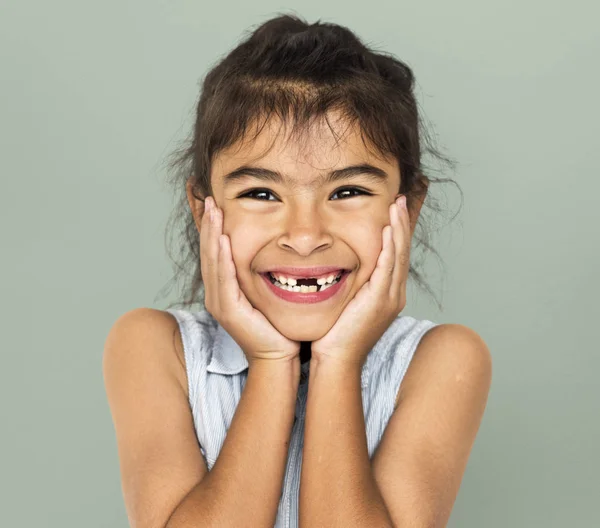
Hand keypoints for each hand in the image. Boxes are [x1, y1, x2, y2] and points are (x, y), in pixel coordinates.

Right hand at [200, 196, 300, 366]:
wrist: (278, 355)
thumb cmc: (276, 325)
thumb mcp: (265, 291)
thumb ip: (262, 271)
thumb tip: (274, 247)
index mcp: (223, 289)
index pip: (214, 251)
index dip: (211, 227)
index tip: (212, 203)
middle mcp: (216, 294)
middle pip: (208, 252)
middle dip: (208, 224)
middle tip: (208, 198)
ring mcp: (219, 302)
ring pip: (212, 261)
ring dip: (211, 233)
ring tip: (213, 210)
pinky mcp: (228, 310)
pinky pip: (223, 278)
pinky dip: (221, 257)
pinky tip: (222, 238)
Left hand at [311, 196, 410, 367]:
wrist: (336, 360)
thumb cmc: (335, 334)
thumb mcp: (346, 302)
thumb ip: (349, 284)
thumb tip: (338, 265)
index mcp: (387, 294)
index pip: (395, 256)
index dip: (396, 232)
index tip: (394, 211)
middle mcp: (393, 294)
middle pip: (401, 251)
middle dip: (401, 224)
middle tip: (400, 200)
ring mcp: (389, 298)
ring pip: (398, 256)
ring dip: (398, 229)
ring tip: (397, 206)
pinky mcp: (380, 301)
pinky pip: (388, 268)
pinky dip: (389, 247)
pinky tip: (388, 230)